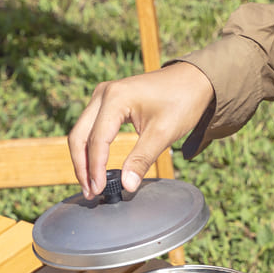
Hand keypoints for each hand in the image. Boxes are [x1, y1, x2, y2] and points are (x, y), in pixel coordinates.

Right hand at [67, 63, 214, 196]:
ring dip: (83, 159)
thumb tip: (126, 186)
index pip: (97, 140)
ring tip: (91, 185)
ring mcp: (103, 95)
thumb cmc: (182, 101)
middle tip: (91, 192)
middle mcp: (103, 93)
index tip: (99, 190)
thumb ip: (142, 160)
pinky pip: (91, 127)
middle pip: (79, 136)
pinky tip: (96, 167)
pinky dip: (91, 148)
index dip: (96, 168)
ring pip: (81, 132)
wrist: (194, 80)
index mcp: (116, 97)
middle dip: (82, 166)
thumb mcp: (163, 133)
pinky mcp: (107, 101)